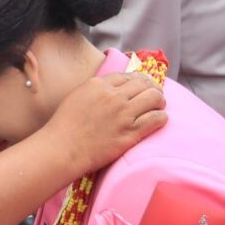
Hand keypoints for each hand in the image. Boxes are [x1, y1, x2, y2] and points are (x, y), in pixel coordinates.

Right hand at [44, 72, 167, 175]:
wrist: (63, 148)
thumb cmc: (65, 125)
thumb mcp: (77, 96)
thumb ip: (96, 89)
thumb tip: (114, 88)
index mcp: (98, 85)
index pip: (129, 76)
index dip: (139, 81)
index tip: (143, 86)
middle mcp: (113, 96)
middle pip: (145, 84)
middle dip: (153, 88)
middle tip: (155, 96)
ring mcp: (123, 114)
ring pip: (155, 98)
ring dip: (159, 101)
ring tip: (157, 107)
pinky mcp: (130, 133)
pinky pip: (157, 118)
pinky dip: (161, 117)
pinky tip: (157, 120)